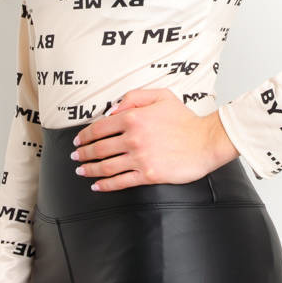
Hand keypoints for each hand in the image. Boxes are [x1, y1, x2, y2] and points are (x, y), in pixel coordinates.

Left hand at [71, 87, 238, 191]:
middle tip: (75, 157)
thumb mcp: (161, 96)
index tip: (77, 141)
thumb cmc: (185, 119)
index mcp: (133, 118)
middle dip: (82, 154)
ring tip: (81, 171)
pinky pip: (120, 181)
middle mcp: (132, 139)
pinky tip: (97, 186)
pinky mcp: (148, 175)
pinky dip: (105, 185)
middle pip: (98, 149)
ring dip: (89, 170)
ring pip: (106, 167)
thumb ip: (133, 97)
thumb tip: (111, 110)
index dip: (84, 136)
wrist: (206, 141)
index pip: (99, 128)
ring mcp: (139, 158)